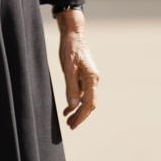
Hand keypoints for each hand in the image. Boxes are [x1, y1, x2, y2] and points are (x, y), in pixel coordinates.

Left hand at [56, 9, 98, 129]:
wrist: (72, 33)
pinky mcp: (83, 75)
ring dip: (77, 110)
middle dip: (80, 116)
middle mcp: (93, 80)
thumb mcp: (68, 67)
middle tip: (70, 126)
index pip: (89, 104)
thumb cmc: (70, 48)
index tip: (73, 125)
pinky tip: (68, 107)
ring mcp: (89, 78)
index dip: (81, 116)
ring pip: (85, 99)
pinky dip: (75, 100)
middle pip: (89, 104)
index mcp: (92, 79)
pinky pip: (81, 92)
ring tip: (68, 120)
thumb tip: (74, 105)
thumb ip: (71, 86)